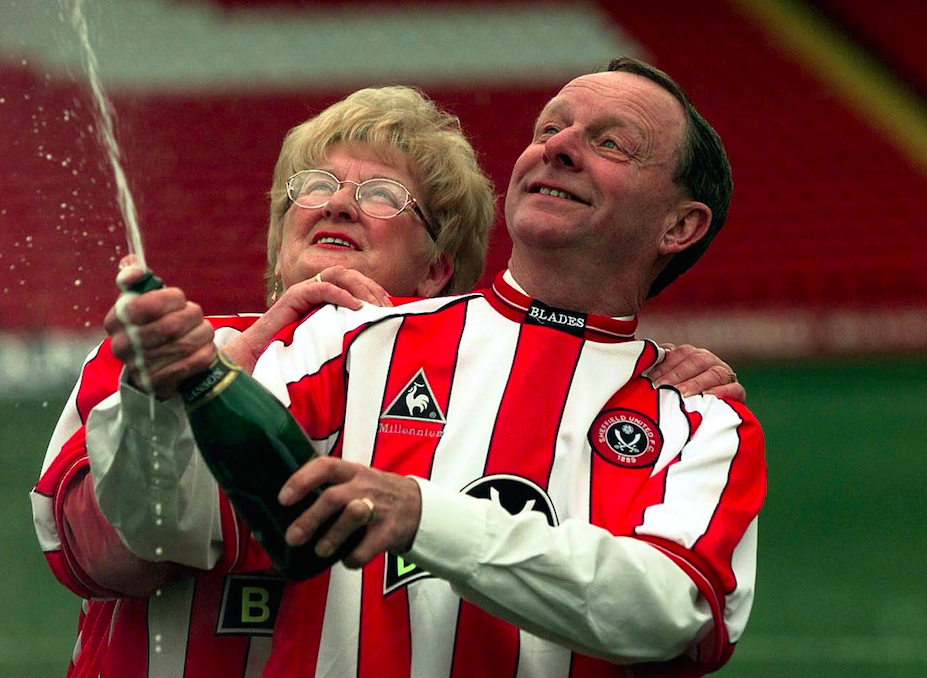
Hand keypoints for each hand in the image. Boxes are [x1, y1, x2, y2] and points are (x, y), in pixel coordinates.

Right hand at [104, 265, 215, 399]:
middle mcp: (122, 344)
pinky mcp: (157, 385)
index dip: (171, 298)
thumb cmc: (152, 327)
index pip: (144, 304)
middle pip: (171, 325)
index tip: (179, 299)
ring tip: (205, 331)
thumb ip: (136, 279)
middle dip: (192, 316)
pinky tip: (206, 348)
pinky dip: (205, 353)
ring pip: (184, 344)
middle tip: (197, 315)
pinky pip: (192, 363)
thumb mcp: (141, 300)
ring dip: (203, 333)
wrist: (153, 370)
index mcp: (116, 319)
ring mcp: (138, 367)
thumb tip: (131, 265)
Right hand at [223, 266, 391, 372]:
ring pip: (338, 275)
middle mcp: (316, 291)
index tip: (390, 309)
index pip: (356, 284)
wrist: (257, 361)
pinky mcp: (293, 298)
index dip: (374, 292)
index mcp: (326, 299)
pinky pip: (321, 287)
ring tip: (374, 305)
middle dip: (372, 288)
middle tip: (386, 307)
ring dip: (360, 286)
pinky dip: (341, 294)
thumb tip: (375, 348)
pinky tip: (356, 307)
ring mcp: (304, 291)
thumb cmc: (292, 356)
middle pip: (350, 275)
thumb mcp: (328, 344)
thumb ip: (345, 338)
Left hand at [277, 457, 420, 569]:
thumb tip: (287, 510)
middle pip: (333, 498)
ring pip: (352, 517)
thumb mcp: (357, 480)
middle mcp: (364, 486)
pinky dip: (353, 558)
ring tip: (320, 551)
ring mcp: (379, 507)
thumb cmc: (376, 495)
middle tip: (293, 537)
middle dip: (310, 519)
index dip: (301, 480)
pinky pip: (368, 547)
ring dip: (332, 537)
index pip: (324, 467)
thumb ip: (331, 488)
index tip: (283, 499)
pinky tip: (347, 561)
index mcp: (352, 471)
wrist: (419, 506)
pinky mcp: (390, 530)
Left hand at [650, 343, 745, 401]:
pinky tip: (709, 397)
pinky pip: (735, 388)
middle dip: (676, 375)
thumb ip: (659, 371)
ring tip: (681, 395)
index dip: (663, 365)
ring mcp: (725, 375)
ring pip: (714, 372)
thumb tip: (642, 365)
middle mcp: (708, 361)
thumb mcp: (668, 384)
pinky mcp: (738, 392)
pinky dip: (723, 392)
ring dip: (696, 383)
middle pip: (695, 360)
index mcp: (691, 355)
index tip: (649, 379)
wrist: (710, 418)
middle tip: (661, 388)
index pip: (677, 354)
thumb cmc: (681, 399)